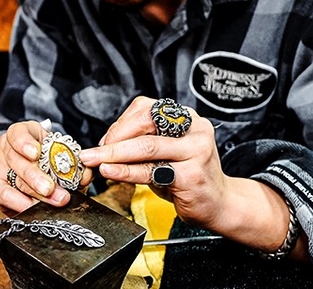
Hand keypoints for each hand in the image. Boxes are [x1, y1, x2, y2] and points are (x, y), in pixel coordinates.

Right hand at [0, 120, 94, 213]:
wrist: (37, 173)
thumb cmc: (50, 160)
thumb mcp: (61, 155)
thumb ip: (73, 164)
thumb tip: (85, 175)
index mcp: (23, 134)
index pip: (18, 133)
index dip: (25, 143)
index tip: (36, 153)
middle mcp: (8, 149)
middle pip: (16, 160)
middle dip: (35, 176)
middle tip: (50, 188)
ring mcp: (0, 168)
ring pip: (15, 180)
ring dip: (35, 193)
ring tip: (53, 200)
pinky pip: (4, 195)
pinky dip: (19, 203)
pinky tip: (33, 207)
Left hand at [77, 96, 226, 226]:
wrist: (220, 204)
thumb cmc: (188, 177)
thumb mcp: (164, 154)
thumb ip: (140, 144)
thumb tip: (105, 145)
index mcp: (186, 117)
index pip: (146, 109)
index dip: (120, 124)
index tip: (104, 140)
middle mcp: (194, 128)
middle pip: (145, 124)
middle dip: (114, 138)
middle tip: (93, 151)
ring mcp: (196, 150)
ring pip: (146, 147)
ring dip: (115, 154)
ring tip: (95, 160)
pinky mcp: (191, 174)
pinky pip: (151, 171)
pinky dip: (126, 172)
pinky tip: (111, 172)